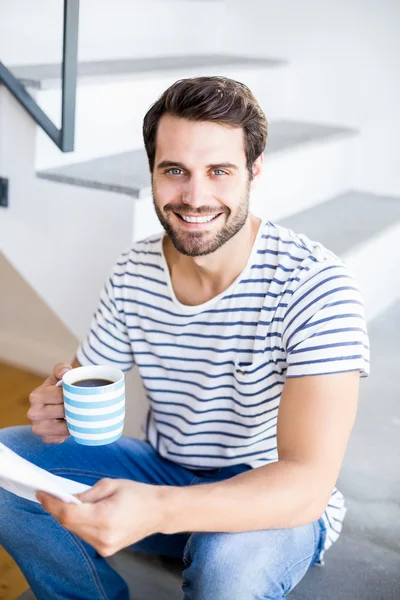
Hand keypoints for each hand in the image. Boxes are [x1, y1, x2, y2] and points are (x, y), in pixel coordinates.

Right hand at [28, 362, 71, 443]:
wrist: (61, 402)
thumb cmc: (61, 387)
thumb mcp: (61, 375)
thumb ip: (62, 369)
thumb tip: (65, 372)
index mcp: (35, 396)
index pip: (59, 396)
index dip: (72, 394)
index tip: (79, 393)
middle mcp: (33, 413)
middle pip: (61, 411)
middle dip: (74, 407)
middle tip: (82, 404)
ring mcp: (38, 428)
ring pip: (62, 427)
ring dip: (73, 421)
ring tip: (78, 413)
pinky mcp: (46, 439)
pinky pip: (62, 438)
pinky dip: (70, 432)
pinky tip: (72, 424)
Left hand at [36, 479, 165, 556]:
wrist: (158, 512)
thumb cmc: (137, 494)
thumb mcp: (110, 484)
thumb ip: (86, 493)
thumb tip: (66, 498)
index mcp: (105, 517)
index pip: (68, 514)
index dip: (52, 504)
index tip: (42, 494)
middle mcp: (103, 536)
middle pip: (69, 524)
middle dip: (58, 509)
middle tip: (51, 495)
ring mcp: (105, 547)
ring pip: (75, 531)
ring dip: (69, 517)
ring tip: (69, 502)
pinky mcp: (106, 550)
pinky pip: (85, 536)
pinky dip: (80, 524)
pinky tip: (84, 513)